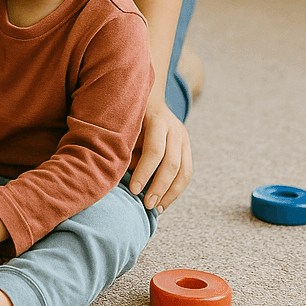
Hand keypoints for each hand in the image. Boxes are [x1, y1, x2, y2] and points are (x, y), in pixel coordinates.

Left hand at [129, 94, 192, 212]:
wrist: (148, 96)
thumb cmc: (128, 115)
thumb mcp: (125, 126)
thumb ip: (125, 147)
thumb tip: (118, 175)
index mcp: (157, 119)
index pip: (154, 150)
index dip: (145, 172)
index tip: (132, 189)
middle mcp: (175, 128)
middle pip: (172, 163)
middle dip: (159, 187)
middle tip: (146, 204)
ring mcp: (184, 138)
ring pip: (184, 172)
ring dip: (171, 193)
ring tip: (156, 208)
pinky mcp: (188, 147)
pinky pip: (187, 173)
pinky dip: (176, 190)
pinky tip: (164, 202)